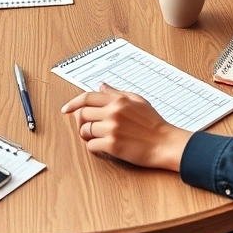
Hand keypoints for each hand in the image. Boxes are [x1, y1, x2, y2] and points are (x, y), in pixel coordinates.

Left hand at [61, 84, 190, 170]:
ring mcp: (112, 129)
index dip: (73, 103)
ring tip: (96, 137)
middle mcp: (113, 112)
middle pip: (82, 114)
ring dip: (87, 135)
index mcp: (118, 100)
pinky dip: (93, 147)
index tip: (66, 109)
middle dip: (81, 122)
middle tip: (86, 127)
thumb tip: (101, 86)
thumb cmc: (154, 123)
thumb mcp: (137, 101)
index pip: (87, 97)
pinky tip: (102, 147)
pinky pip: (91, 145)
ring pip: (85, 130)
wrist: (165, 143)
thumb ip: (117, 93)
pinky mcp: (113, 145)